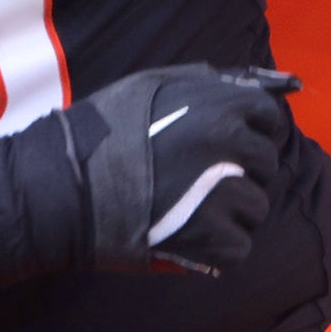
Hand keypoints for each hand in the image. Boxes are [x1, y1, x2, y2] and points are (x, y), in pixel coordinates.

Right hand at [53, 64, 297, 275]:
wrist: (60, 189)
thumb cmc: (99, 133)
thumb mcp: (148, 85)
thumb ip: (204, 83)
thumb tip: (252, 86)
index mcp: (216, 107)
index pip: (270, 118)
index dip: (253, 132)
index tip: (230, 148)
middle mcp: (228, 146)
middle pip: (266, 164)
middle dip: (241, 173)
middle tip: (201, 182)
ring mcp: (222, 194)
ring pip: (256, 207)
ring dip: (230, 213)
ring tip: (189, 210)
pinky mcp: (211, 240)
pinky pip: (240, 247)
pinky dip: (216, 248)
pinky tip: (186, 237)